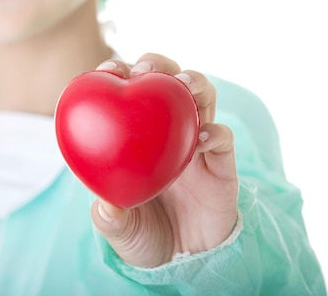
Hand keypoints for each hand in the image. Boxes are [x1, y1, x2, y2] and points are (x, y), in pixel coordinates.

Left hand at [90, 53, 238, 267]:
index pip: (129, 94)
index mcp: (137, 138)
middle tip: (145, 69)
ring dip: (194, 82)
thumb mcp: (121, 231)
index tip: (107, 70)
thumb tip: (104, 207)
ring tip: (182, 83)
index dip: (118, 74)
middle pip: (167, 82)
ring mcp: (196, 144)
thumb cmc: (146, 235)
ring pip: (202, 98)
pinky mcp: (221, 164)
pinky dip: (215, 132)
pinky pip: (223, 138)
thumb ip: (111, 219)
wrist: (186, 261)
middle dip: (157, 65)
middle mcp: (168, 133)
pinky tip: (202, 137)